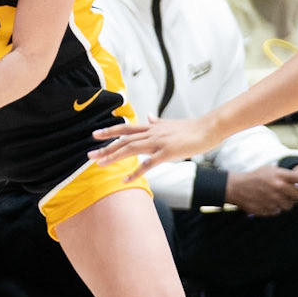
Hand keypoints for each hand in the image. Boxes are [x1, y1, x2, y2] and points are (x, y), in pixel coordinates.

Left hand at [91, 113, 215, 175]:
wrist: (208, 129)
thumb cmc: (191, 128)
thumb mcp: (170, 124)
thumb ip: (157, 122)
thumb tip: (149, 116)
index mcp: (152, 127)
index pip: (126, 128)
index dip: (110, 131)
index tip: (95, 134)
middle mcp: (152, 133)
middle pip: (123, 140)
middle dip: (106, 147)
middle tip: (90, 155)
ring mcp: (158, 143)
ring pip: (130, 149)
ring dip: (114, 157)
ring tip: (100, 164)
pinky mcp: (166, 153)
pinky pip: (147, 165)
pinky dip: (134, 173)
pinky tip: (124, 180)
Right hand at [225, 164, 297, 215]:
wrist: (236, 187)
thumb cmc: (257, 177)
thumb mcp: (272, 170)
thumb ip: (289, 176)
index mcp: (281, 175)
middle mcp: (279, 187)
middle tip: (295, 193)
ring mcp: (274, 200)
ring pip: (290, 206)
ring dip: (286, 202)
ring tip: (276, 196)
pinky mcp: (268, 209)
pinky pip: (278, 211)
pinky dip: (275, 207)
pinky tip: (267, 201)